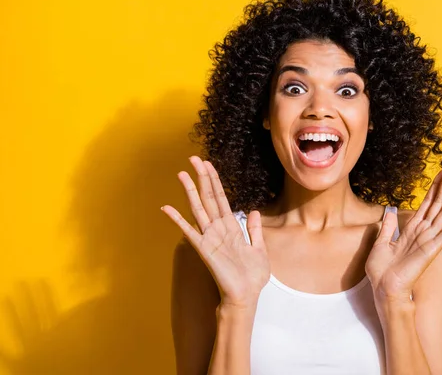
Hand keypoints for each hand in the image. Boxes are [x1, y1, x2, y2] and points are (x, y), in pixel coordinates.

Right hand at [161, 156, 269, 307]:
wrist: (247, 296)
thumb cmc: (252, 277)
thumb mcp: (260, 249)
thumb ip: (255, 230)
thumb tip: (253, 212)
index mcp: (231, 228)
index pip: (221, 198)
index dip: (215, 181)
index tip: (208, 164)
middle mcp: (218, 229)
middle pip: (208, 198)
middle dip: (202, 178)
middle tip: (193, 159)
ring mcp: (210, 238)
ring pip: (198, 209)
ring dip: (190, 191)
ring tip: (181, 174)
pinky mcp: (204, 249)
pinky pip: (189, 231)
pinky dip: (178, 219)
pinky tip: (167, 208)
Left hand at [365, 163, 441, 305]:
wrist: (383, 288)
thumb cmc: (381, 270)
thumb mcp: (380, 243)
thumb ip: (387, 228)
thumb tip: (389, 212)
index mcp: (411, 228)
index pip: (426, 202)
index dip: (435, 185)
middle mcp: (423, 231)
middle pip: (438, 202)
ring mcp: (429, 239)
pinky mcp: (432, 249)